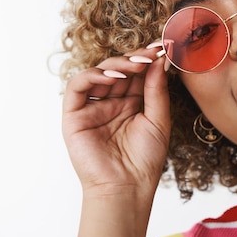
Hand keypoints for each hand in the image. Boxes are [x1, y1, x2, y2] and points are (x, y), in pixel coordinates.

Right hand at [62, 45, 170, 197]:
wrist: (127, 187)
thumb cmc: (145, 159)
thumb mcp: (158, 120)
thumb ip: (156, 90)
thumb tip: (159, 60)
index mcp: (131, 104)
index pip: (137, 75)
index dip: (148, 60)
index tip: (163, 48)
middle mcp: (111, 103)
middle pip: (119, 71)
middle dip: (135, 59)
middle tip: (151, 53)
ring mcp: (92, 108)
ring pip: (98, 73)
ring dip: (117, 64)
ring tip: (136, 65)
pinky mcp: (74, 116)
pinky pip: (77, 87)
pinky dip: (93, 76)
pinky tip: (113, 76)